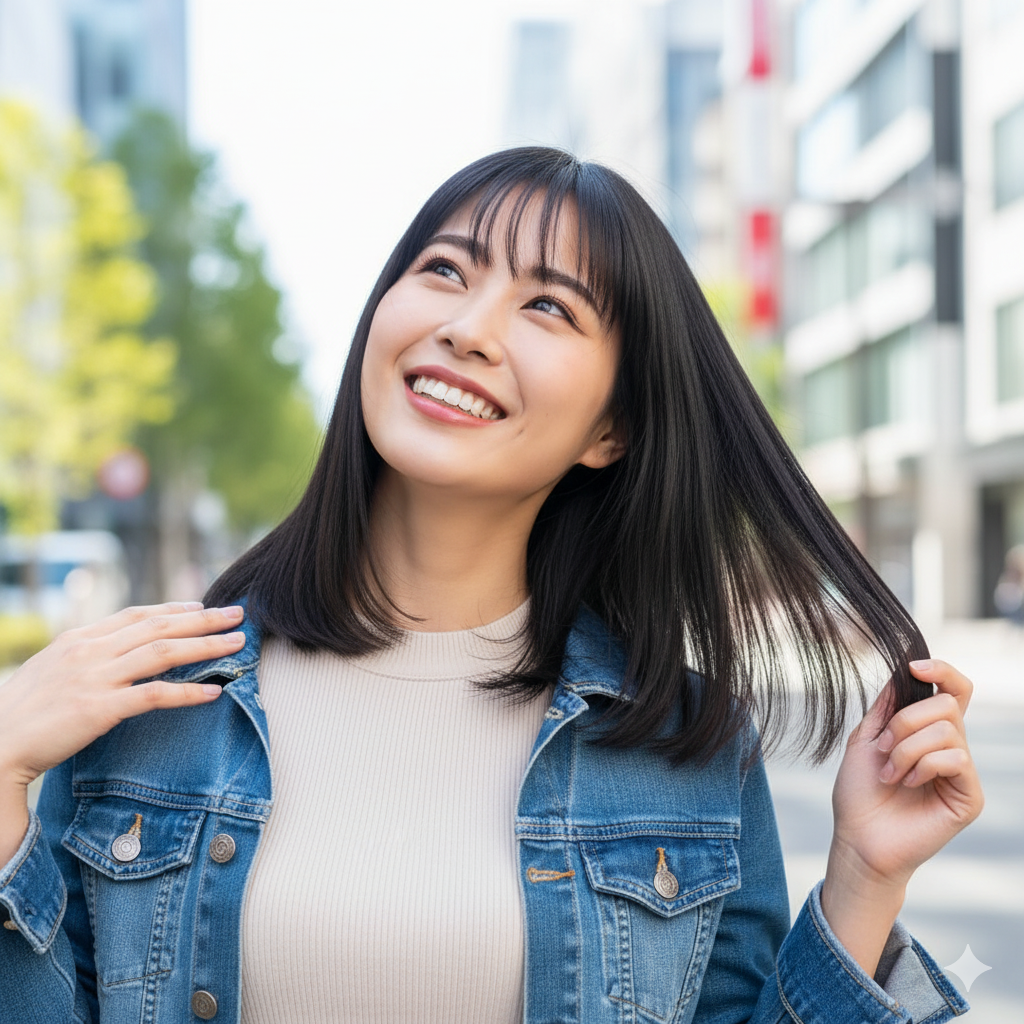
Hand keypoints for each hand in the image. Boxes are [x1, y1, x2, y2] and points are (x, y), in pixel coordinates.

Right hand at [0, 602, 245, 787]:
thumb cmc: (22, 712)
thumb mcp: (53, 669)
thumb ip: (87, 656)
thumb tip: (118, 651)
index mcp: (79, 638)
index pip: (137, 614)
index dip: (174, 609)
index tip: (201, 606)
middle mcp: (90, 651)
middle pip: (158, 626)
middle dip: (203, 619)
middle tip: (237, 614)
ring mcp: (95, 678)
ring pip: (163, 653)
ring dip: (206, 646)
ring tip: (237, 643)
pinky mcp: (99, 709)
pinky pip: (154, 696)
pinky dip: (188, 692)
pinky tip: (214, 692)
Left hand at [821, 659, 983, 975]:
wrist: (858, 836)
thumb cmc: (859, 793)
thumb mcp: (866, 739)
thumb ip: (887, 706)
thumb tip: (902, 670)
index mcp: (928, 731)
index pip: (954, 690)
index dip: (941, 670)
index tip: (912, 667)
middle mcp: (951, 747)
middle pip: (946, 703)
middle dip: (905, 720)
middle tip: (883, 749)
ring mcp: (962, 771)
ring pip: (947, 729)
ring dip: (906, 749)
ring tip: (890, 773)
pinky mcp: (969, 795)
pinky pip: (955, 757)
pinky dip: (922, 766)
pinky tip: (907, 784)